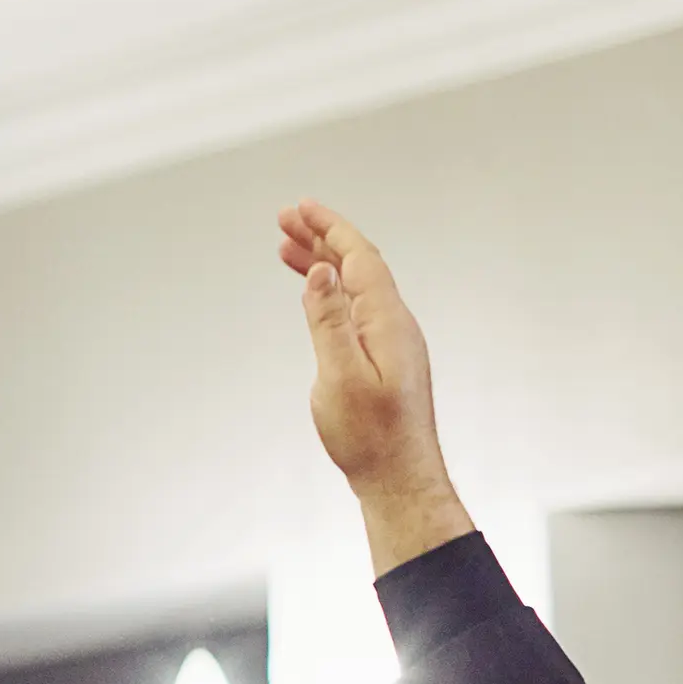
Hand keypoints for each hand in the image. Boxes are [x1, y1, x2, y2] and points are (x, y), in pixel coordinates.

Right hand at [279, 200, 471, 570]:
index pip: (359, 259)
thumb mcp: (339, 376)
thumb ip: (329, 320)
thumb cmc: (369, 436)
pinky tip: (313, 293)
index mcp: (387, 322)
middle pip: (358, 266)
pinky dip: (329, 292)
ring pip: (355, 288)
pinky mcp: (383, 358)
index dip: (331, 228)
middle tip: (284, 219)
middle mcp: (394, 325)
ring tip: (287, 248)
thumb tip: (321, 271)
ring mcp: (390, 341)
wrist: (398, 476)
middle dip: (322, 237)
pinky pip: (355, 309)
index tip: (301, 207)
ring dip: (323, 263)